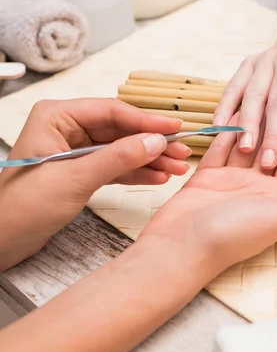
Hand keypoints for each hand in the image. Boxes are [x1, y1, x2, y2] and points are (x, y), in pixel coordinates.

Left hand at [0, 98, 189, 269]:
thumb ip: (118, 158)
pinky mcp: (81, 171)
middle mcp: (67, 128)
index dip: (146, 120)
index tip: (175, 128)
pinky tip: (157, 177)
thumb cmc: (22, 206)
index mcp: (57, 117)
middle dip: (152, 142)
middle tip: (182, 150)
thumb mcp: (75, 179)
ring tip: (177, 167)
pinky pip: (116, 166)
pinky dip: (136, 172)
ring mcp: (75, 150)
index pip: (112, 111)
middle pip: (121, 129)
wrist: (2, 240)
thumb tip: (156, 141)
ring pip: (122, 149)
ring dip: (149, 159)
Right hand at [139, 115, 276, 272]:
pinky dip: (227, 130)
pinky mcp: (208, 175)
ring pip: (246, 144)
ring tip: (263, 94)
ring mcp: (231, 180)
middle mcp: (256, 186)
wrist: (181, 246)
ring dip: (254, 123)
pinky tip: (234, 109)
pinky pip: (219, 147)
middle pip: (271, 148)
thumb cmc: (233, 236)